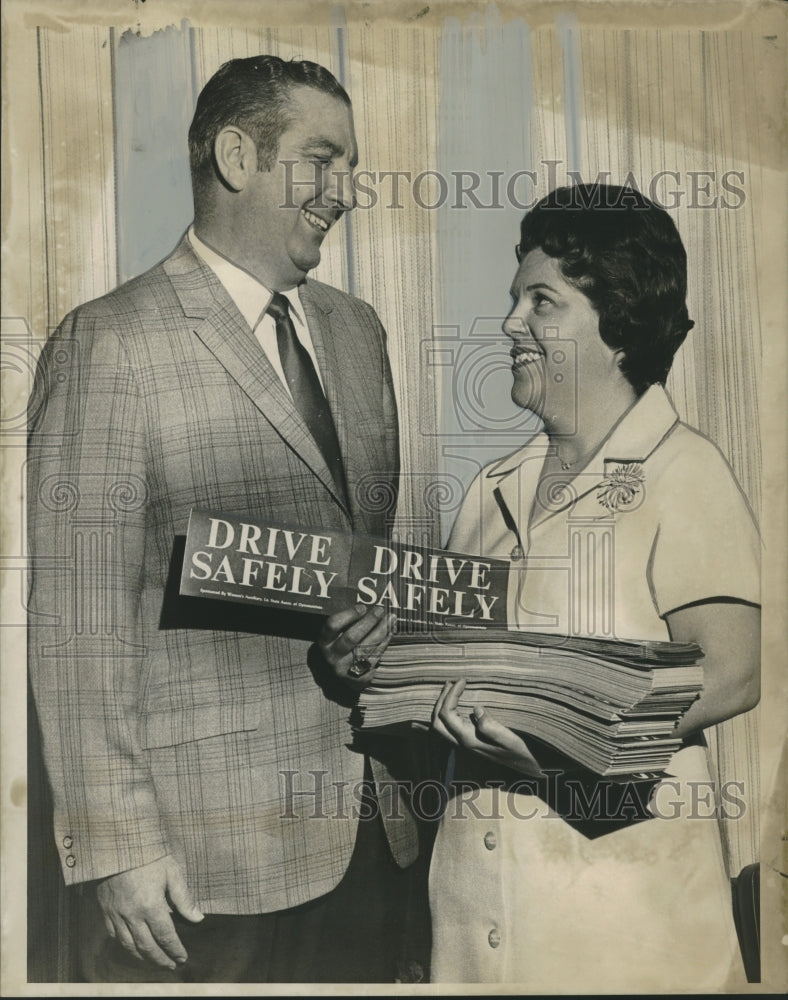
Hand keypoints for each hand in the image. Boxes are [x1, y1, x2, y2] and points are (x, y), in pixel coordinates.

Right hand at [96, 854, 203, 969]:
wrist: (117, 843)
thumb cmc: (148, 854)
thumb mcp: (172, 871)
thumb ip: (184, 898)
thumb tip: (198, 918)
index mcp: (150, 905)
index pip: (165, 936)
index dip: (175, 949)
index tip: (183, 958)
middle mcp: (131, 914)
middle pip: (147, 946)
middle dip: (160, 959)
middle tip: (171, 966)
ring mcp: (116, 914)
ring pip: (129, 945)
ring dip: (143, 957)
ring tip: (154, 961)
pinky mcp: (105, 909)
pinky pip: (113, 935)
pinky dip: (124, 945)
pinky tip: (132, 947)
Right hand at [318, 604, 395, 688]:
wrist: (344, 675)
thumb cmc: (343, 645)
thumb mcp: (338, 634)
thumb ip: (348, 622)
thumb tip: (368, 604)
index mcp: (325, 641)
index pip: (332, 625)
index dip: (349, 615)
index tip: (362, 607)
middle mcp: (332, 656)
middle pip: (352, 637)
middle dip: (368, 621)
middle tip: (380, 610)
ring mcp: (346, 668)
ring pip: (366, 647)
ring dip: (381, 630)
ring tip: (390, 617)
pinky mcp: (360, 677)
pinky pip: (375, 656)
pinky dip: (385, 642)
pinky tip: (390, 631)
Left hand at [432, 679, 543, 777]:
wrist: (526, 767)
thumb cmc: (519, 752)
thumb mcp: (509, 739)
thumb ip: (491, 726)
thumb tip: (476, 709)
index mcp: (468, 740)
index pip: (447, 715)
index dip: (451, 695)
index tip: (463, 680)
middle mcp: (462, 743)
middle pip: (437, 721)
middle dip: (441, 699)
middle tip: (452, 682)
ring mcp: (463, 743)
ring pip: (439, 725)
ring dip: (441, 705)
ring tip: (450, 687)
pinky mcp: (468, 740)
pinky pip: (448, 726)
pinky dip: (446, 711)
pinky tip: (455, 701)